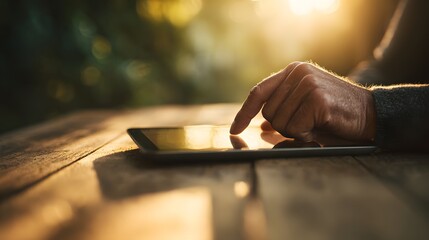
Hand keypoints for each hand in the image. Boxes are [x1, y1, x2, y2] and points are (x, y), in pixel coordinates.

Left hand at [230, 62, 375, 141]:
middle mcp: (298, 73)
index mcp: (293, 71)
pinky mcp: (316, 98)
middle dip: (284, 126)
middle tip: (306, 124)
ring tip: (315, 123)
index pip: (259, 92)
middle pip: (268, 112)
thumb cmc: (335, 113)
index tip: (234, 129)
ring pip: (279, 122)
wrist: (371, 113)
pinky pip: (294, 128)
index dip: (244, 112)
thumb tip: (261, 124)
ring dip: (295, 131)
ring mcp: (307, 84)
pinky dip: (305, 135)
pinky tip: (321, 126)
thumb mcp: (305, 108)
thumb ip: (283, 111)